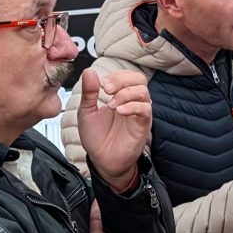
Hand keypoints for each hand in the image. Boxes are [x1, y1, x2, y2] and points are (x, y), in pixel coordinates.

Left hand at [76, 68, 150, 190]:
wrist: (102, 160)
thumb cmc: (96, 137)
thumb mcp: (87, 112)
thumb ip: (89, 92)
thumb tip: (89, 71)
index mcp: (119, 96)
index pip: (127, 75)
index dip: (116, 75)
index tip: (101, 84)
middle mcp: (132, 102)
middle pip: (139, 79)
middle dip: (122, 80)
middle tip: (107, 89)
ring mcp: (139, 113)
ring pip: (143, 92)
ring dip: (126, 94)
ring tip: (111, 105)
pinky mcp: (143, 125)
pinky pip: (145, 109)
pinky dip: (132, 106)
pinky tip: (119, 111)